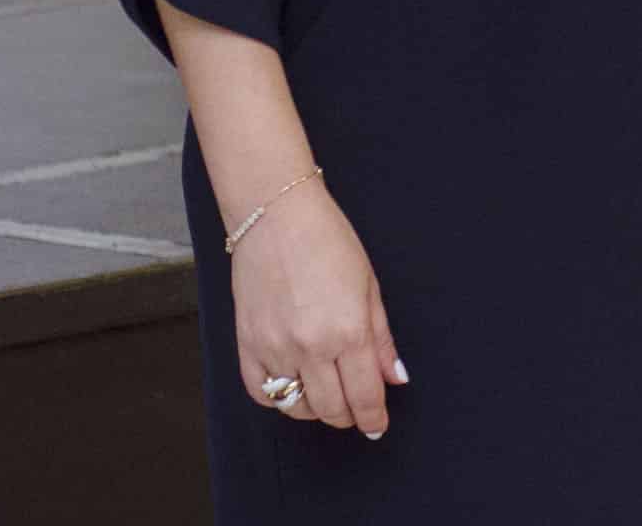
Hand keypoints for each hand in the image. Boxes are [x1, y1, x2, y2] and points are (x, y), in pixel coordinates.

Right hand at [230, 182, 407, 436]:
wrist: (276, 215)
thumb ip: (382, 338)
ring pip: (295, 406)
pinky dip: (277, 397)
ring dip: (315, 408)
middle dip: (349, 415)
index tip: (377, 426)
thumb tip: (395, 377)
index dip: (374, 418)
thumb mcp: (370, 286)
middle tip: (356, 409)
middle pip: (331, 408)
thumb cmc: (329, 241)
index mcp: (347, 331)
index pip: (364, 396)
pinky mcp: (246, 344)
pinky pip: (260, 392)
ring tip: (327, 393)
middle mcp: (309, 346)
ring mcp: (274, 347)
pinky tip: (292, 384)